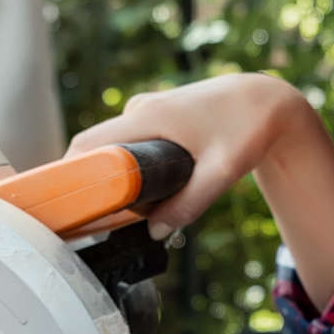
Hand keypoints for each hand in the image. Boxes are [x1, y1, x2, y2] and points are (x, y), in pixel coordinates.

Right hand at [69, 73, 333, 304]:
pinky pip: (128, 142)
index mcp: (147, 117)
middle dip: (87, 182)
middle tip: (91, 220)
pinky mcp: (157, 116)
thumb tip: (154, 233)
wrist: (267, 101)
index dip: (68, 174)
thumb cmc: (248, 130)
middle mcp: (139, 109)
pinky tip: (139, 193)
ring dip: (110, 175)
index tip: (65, 206)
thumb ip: (188, 204)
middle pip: (93, 148)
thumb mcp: (221, 172)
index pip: (86, 145)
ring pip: (112, 146)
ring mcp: (147, 110)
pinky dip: (125, 165)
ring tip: (117, 212)